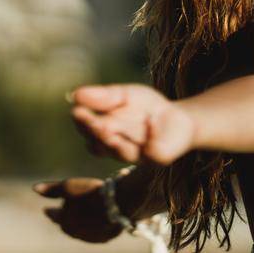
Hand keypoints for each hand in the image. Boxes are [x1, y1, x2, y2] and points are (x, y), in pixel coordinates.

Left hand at [32, 177, 122, 243]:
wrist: (120, 203)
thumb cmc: (92, 193)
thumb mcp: (69, 186)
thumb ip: (51, 189)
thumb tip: (34, 188)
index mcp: (64, 221)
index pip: (54, 217)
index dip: (51, 212)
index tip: (47, 209)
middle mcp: (76, 233)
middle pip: (66, 227)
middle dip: (63, 220)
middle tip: (62, 214)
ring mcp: (91, 237)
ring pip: (80, 232)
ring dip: (77, 225)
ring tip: (78, 218)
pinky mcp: (105, 238)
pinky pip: (94, 234)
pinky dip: (90, 228)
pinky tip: (92, 222)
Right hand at [67, 83, 195, 164]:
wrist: (178, 118)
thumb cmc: (146, 107)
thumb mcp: (125, 95)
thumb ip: (104, 96)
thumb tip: (75, 94)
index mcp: (103, 132)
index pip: (87, 130)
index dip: (82, 122)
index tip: (77, 111)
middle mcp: (115, 148)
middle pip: (100, 145)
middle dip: (96, 133)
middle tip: (92, 121)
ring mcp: (137, 156)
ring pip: (122, 153)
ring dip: (116, 143)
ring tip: (108, 129)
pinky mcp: (158, 158)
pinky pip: (153, 153)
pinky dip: (151, 140)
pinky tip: (151, 123)